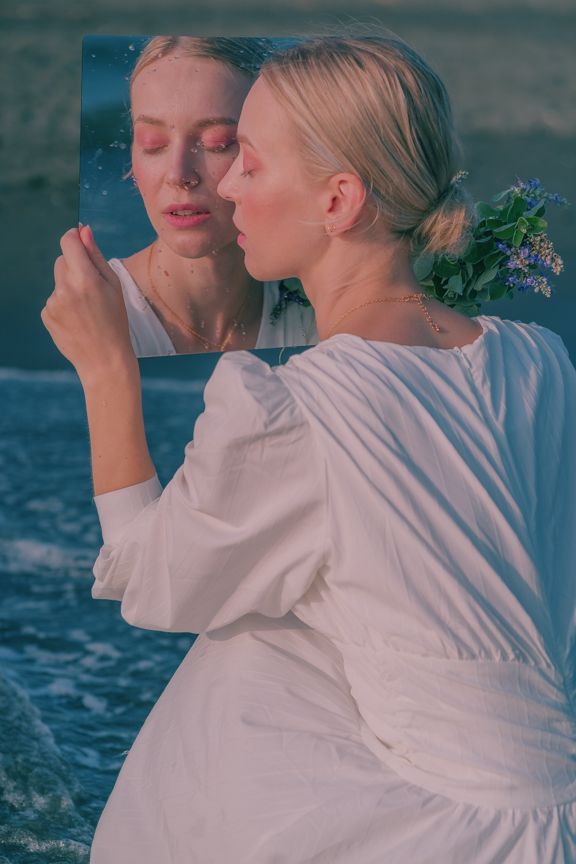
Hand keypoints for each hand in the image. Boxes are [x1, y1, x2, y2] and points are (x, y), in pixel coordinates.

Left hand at [41, 225, 136, 382]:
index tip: (78, 240)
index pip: (68, 242)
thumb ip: (96, 255)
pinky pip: (53, 299)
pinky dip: (64, 304)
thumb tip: (83, 230)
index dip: (73, 238)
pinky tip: (78, 320)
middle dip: (74, 266)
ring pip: (58, 281)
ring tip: (87, 310)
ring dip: (69, 288)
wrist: (104, 359)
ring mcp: (53, 303)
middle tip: (93, 289)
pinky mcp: (46, 315)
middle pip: (62, 260)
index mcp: (86, 279)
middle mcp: (65, 289)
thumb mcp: (114, 286)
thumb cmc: (116, 321)